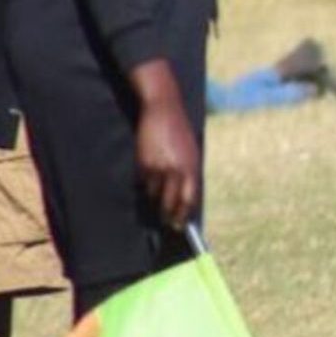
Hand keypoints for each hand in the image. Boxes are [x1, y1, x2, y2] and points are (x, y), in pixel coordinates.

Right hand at [136, 97, 199, 228]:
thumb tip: (186, 198)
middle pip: (170, 203)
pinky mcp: (143, 164)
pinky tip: (148, 175)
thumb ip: (189, 173)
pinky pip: (143, 183)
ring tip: (156, 192)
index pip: (189, 199)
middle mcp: (176, 170)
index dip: (183, 215)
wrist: (164, 111)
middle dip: (167, 215)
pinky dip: (145, 184)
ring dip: (154, 197)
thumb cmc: (179, 133)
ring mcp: (158, 168)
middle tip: (166, 222)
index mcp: (192, 167)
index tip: (180, 225)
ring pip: (154, 195)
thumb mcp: (191, 152)